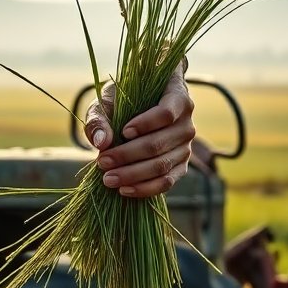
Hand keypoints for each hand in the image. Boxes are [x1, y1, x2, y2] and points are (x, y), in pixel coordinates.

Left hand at [84, 59, 195, 197]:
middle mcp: (186, 124)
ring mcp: (186, 147)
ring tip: (108, 179)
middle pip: (159, 144)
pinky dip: (145, 189)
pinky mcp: (181, 167)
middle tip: (102, 162)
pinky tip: (124, 190)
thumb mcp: (109, 100)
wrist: (141, 109)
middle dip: (128, 155)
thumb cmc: (125, 100)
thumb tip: (101, 142)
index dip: (145, 124)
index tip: (123, 132)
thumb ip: (101, 117)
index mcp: (177, 97)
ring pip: (162, 166)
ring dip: (133, 175)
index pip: (166, 113)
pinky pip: (166, 182)